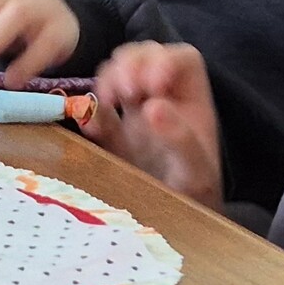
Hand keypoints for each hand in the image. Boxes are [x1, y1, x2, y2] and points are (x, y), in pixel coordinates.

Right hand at [81, 42, 222, 208]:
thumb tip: (153, 107)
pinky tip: (87, 119)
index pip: (183, 59)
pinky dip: (88, 106)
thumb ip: (181, 139)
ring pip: (119, 72)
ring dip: (108, 78)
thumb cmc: (196, 198)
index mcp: (192, 100)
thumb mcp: (196, 172)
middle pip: (146, 56)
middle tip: (125, 91)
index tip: (153, 85)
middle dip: (131, 64)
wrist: (175, 227)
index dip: (165, 60)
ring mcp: (136, 112)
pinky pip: (96, 107)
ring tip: (107, 100)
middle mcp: (164, 98)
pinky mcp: (113, 132)